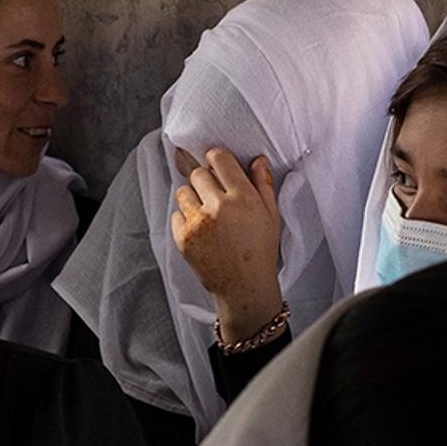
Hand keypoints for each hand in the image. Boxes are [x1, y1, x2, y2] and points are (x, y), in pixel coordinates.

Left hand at [169, 147, 286, 339]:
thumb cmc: (260, 251)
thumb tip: (257, 160)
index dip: (217, 159)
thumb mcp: (270, 215)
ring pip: (183, 192)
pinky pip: (176, 215)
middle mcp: (218, 207)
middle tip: (214, 195)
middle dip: (205, 180)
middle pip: (198, 173)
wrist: (244, 287)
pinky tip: (201, 230)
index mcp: (242, 198)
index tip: (217, 165)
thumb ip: (262, 184)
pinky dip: (185, 219)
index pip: (218, 158)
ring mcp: (198, 223)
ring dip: (193, 198)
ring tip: (207, 213)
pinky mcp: (183, 238)